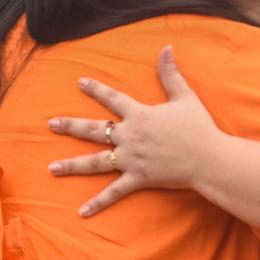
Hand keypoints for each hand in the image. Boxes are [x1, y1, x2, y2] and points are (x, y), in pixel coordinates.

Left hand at [47, 45, 226, 215]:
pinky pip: (114, 192)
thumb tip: (166, 48)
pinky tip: (82, 212)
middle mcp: (129, 136)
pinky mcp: (137, 178)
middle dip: (71, 126)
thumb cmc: (198, 127)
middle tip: (51, 124)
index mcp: (139, 115)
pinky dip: (98, 202)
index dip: (96, 89)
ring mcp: (131, 159)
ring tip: (52, 168)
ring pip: (95, 162)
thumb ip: (170, 73)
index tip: (80, 82)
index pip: (112, 98)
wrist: (208, 158)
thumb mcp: (184, 96)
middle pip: (94, 130)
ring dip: (72, 165)